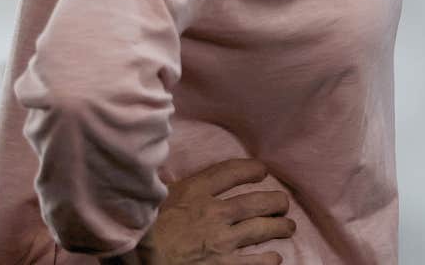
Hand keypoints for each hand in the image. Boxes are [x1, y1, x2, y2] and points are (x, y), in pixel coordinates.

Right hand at [116, 158, 294, 264]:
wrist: (137, 259)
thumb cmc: (136, 230)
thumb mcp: (150, 200)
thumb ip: (165, 187)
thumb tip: (164, 175)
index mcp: (194, 192)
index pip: (231, 172)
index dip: (251, 169)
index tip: (261, 171)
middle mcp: (214, 213)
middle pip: (257, 201)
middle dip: (275, 202)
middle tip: (282, 203)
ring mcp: (221, 241)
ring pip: (262, 228)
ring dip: (279, 227)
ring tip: (288, 227)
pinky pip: (255, 262)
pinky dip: (269, 259)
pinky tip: (275, 258)